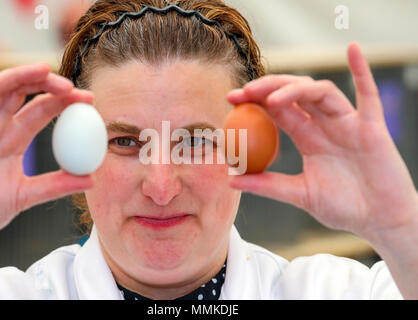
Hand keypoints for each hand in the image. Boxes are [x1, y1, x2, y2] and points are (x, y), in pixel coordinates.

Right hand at [0, 59, 94, 237]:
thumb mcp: (24, 196)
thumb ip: (55, 186)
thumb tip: (91, 180)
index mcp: (15, 138)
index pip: (43, 109)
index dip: (65, 101)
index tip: (89, 99)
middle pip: (25, 92)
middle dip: (49, 84)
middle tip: (72, 87)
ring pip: (1, 89)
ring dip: (22, 76)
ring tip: (45, 70)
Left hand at [227, 42, 417, 240]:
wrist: (378, 220)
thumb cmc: (342, 208)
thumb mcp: (300, 194)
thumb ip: (267, 185)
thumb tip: (231, 179)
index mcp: (309, 138)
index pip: (279, 110)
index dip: (255, 101)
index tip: (231, 99)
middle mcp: (326, 125)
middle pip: (295, 94)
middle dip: (269, 88)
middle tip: (244, 91)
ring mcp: (348, 123)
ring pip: (321, 92)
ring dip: (296, 89)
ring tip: (271, 98)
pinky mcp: (372, 127)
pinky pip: (368, 95)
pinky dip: (362, 71)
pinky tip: (352, 50)